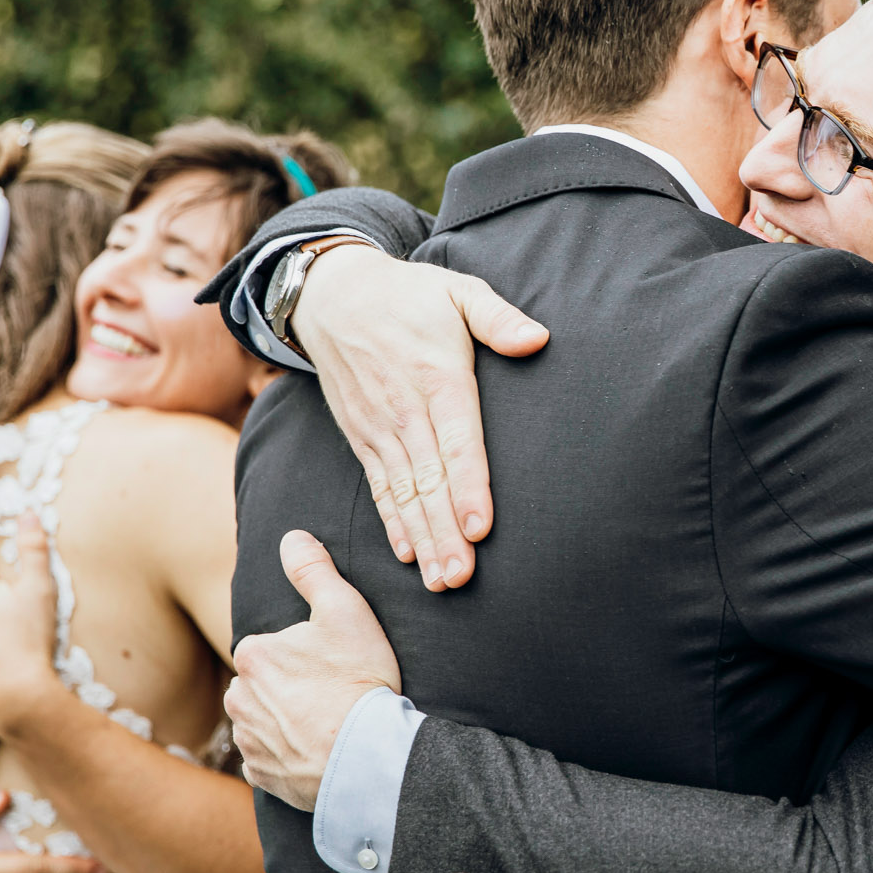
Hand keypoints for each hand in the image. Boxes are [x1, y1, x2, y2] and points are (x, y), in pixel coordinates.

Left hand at [227, 530, 401, 811]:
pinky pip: (270, 759)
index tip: (335, 665)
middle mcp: (238, 698)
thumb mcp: (345, 610)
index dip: (308, 654)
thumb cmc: (358, 680)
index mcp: (253, 654)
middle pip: (266, 683)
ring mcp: (248, 741)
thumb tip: (291, 537)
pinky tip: (319, 751)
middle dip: (293, 687)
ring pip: (265, 720)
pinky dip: (290, 755)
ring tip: (330, 724)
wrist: (367, 757)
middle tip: (334, 694)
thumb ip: (314, 570)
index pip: (274, 647)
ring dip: (288, 721)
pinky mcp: (262, 776)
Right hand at [290, 244, 547, 591]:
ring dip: (422, 539)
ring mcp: (379, 427)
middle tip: (461, 577)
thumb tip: (537, 338)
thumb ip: (498, 317)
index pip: (457, 442)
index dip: (468, 486)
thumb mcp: (458, 291)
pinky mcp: (362, 437)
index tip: (480, 527)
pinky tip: (407, 555)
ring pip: (403, 493)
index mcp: (437, 377)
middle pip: (429, 480)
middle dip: (445, 532)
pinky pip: (379, 487)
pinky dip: (392, 523)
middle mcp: (405, 410)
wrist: (334, 295)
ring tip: (440, 581)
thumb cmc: (410, 295)